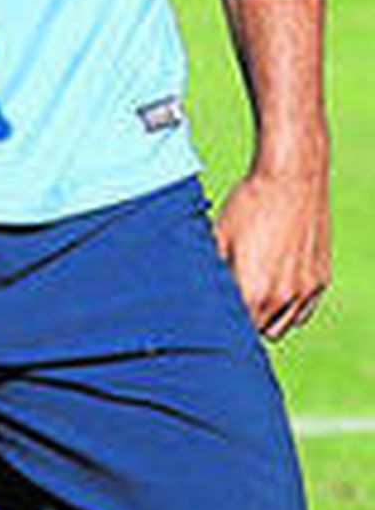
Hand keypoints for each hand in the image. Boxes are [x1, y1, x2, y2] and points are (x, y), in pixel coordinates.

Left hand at [215, 163, 330, 340]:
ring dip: (265, 317)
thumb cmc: (249, 204)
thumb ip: (207, 269)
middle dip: (241, 319)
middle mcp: (281, 297)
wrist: (291, 178)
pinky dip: (288, 308)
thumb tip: (190, 286)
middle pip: (256, 331)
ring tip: (251, 292)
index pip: (232, 328)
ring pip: (281, 326)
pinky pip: (301, 312)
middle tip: (229, 298)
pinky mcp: (318, 281)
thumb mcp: (217, 235)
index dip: (218, 321)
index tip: (209, 312)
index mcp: (252, 290)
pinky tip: (273, 288)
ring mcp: (304, 291)